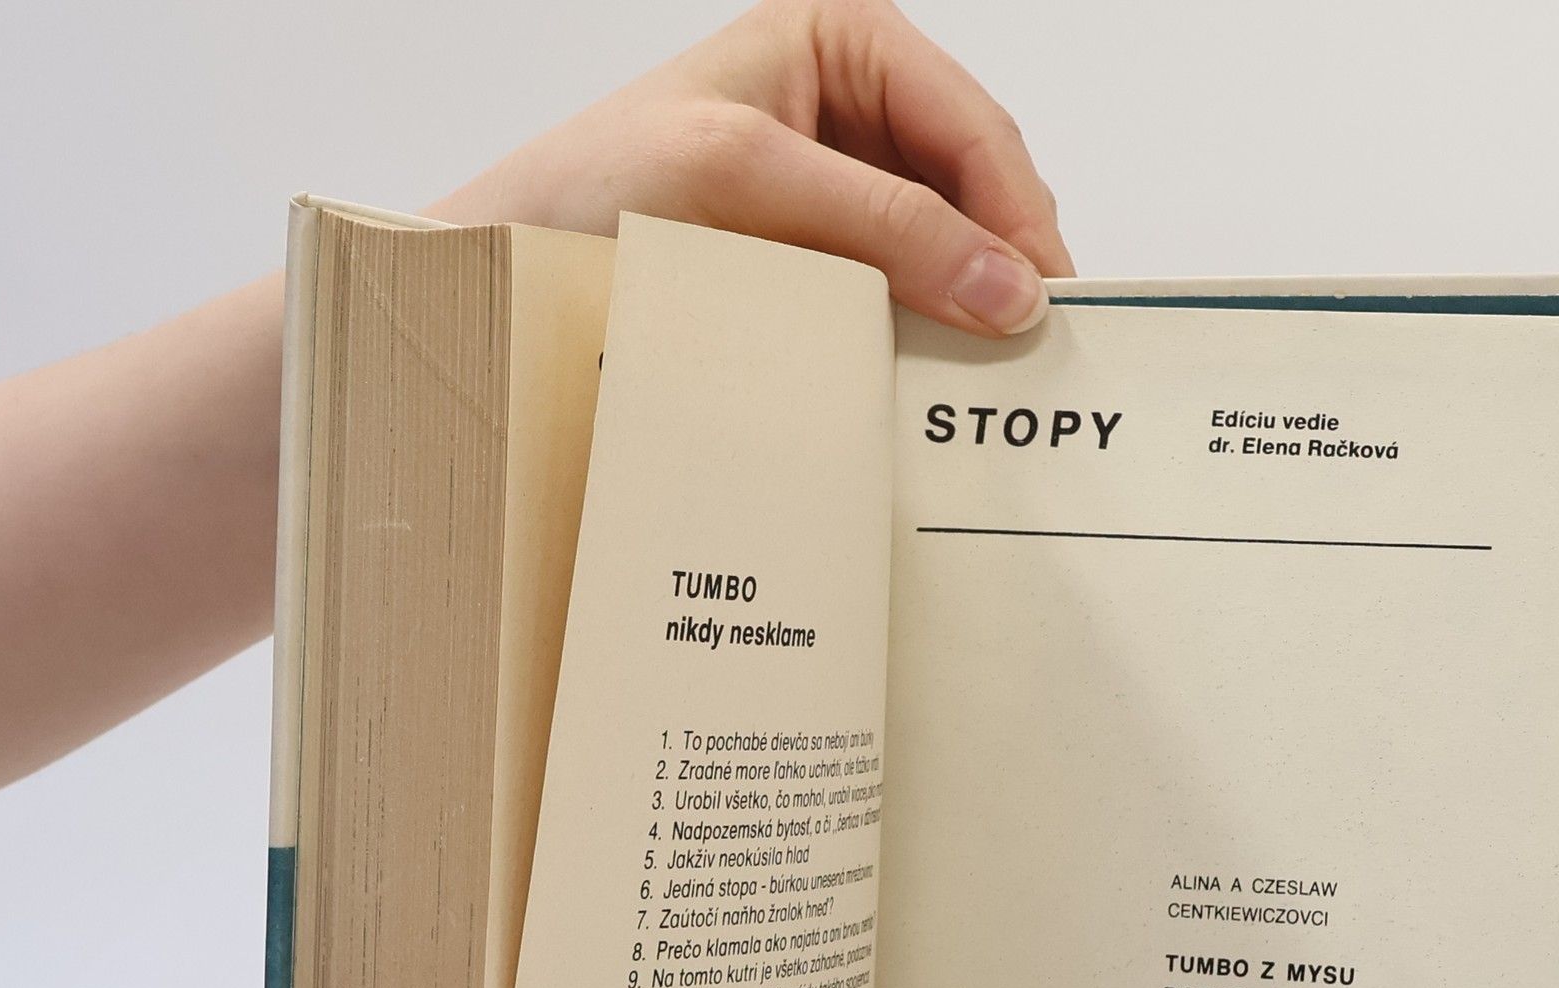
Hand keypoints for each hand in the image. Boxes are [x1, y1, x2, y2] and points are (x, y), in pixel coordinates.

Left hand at [434, 0, 1075, 334]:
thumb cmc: (597, 186)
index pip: (973, 126)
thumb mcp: (750, 178)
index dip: (1021, 215)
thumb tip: (1008, 286)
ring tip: (992, 375)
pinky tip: (930, 375)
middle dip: (1007, 263)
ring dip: (970, 308)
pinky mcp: (817, 260)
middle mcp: (851, 109)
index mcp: (845, 43)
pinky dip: (924, 334)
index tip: (1048, 305)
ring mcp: (837, 189)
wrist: (510, 265)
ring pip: (945, 247)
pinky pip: (899, 293)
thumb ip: (885, 223)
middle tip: (1035, 353)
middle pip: (974, 187)